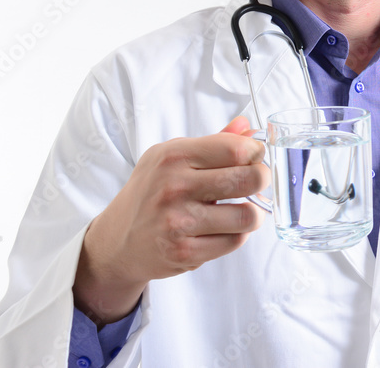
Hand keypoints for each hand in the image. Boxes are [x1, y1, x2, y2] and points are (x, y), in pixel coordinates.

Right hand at [72, 116, 267, 325]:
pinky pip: (234, 241)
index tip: (256, 158)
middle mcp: (174, 186)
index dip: (257, 153)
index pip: (237, 148)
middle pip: (249, 179)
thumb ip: (215, 142)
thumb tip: (249, 127)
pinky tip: (223, 228)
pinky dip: (236, 235)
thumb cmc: (152, 192)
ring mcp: (178, 221)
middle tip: (256, 183)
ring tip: (243, 209)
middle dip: (262, 180)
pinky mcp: (184, 252)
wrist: (117, 239)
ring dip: (253, 214)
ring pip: (248, 216)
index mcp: (174, 156)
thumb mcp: (173, 157)